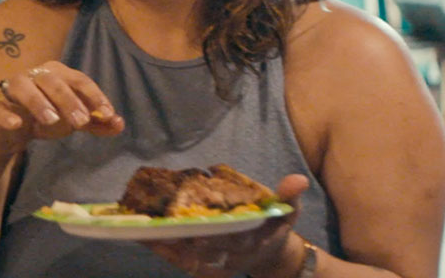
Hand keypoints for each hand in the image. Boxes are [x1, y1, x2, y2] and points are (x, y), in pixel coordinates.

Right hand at [0, 61, 124, 154]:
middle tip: (82, 122)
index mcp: (58, 73)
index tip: (108, 114)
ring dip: (39, 102)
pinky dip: (7, 114)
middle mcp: (35, 75)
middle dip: (69, 100)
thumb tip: (120, 124)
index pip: (79, 80)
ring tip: (52, 121)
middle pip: (53, 81)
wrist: (10, 131)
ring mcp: (12, 88)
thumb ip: (97, 122)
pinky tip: (18, 124)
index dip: (94, 96)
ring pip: (24, 87)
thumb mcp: (74, 120)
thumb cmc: (46, 117)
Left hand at [145, 174, 308, 277]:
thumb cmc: (276, 226)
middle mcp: (231, 255)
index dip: (211, 236)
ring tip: (145, 233)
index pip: (228, 240)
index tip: (194, 229)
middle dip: (181, 242)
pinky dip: (166, 253)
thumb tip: (298, 179)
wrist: (273, 256)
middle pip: (202, 251)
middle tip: (160, 227)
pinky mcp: (206, 265)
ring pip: (188, 259)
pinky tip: (147, 240)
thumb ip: (289, 195)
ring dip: (168, 248)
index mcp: (249, 240)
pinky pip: (182, 262)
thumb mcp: (287, 211)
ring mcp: (217, 262)